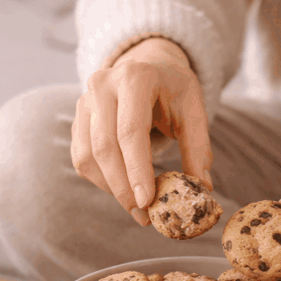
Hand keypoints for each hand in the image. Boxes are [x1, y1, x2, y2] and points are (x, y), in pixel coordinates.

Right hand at [71, 37, 213, 225]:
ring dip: (110, 187)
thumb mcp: (193, 109)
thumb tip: (203, 188)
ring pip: (87, 155)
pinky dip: (100, 180)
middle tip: (143, 214)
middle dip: (122, 186)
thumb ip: (198, 147)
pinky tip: (123, 189)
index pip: (130, 131)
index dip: (137, 169)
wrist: (147, 65)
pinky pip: (80, 157)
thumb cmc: (173, 89)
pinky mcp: (77, 118)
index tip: (147, 201)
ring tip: (136, 207)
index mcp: (135, 77)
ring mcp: (84, 100)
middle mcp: (102, 84)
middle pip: (104, 146)